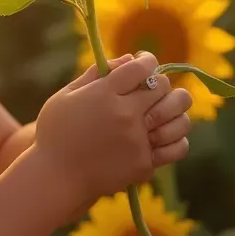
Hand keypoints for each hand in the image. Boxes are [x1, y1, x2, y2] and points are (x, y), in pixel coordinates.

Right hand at [34, 51, 191, 217]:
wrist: (56, 176)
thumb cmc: (55, 132)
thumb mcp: (65, 96)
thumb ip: (95, 75)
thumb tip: (128, 59)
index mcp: (103, 94)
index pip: (141, 68)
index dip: (148, 60)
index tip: (145, 62)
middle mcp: (125, 115)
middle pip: (163, 87)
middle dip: (161, 82)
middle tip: (152, 87)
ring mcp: (137, 140)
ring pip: (179, 116)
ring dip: (175, 109)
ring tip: (164, 110)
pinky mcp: (144, 163)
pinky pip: (177, 146)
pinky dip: (177, 137)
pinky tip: (164, 133)